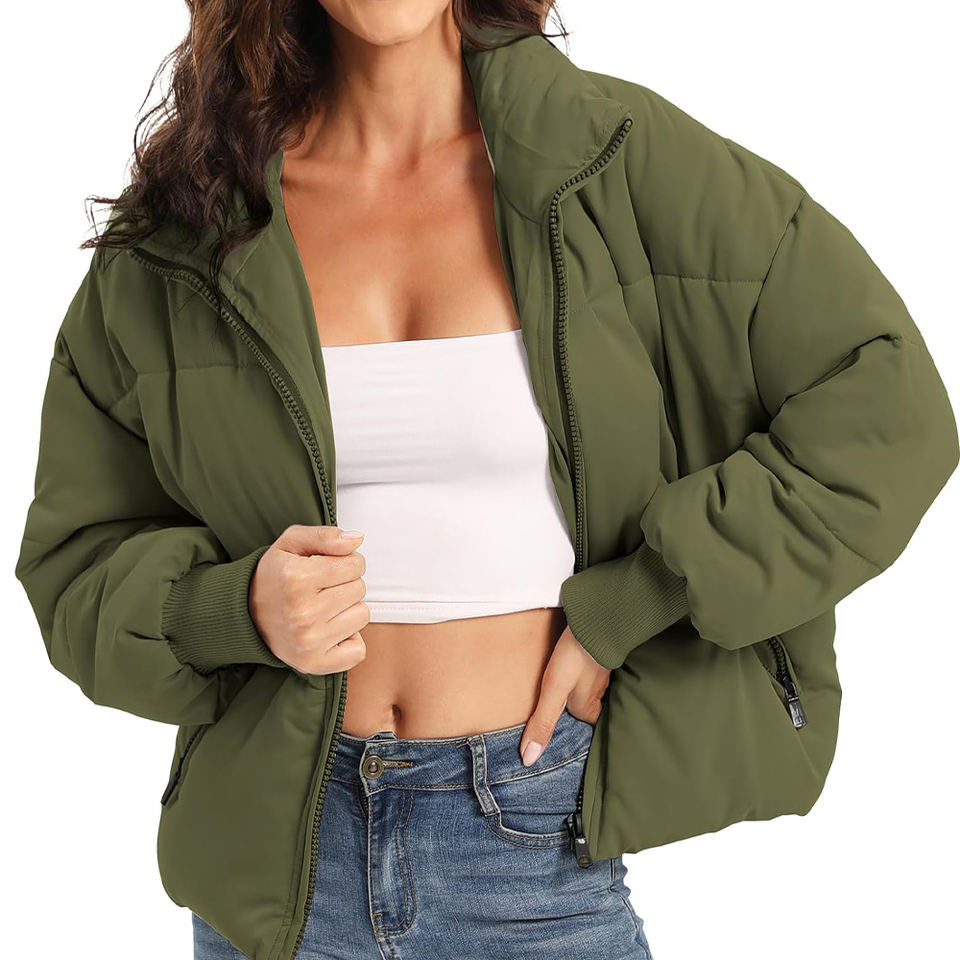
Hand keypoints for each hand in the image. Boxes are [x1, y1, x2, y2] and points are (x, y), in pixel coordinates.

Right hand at [250, 524, 369, 674]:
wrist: (245, 615)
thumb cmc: (274, 576)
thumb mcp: (292, 543)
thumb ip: (326, 536)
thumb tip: (357, 539)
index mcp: (296, 578)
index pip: (356, 565)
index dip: (346, 562)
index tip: (327, 568)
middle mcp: (303, 612)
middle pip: (359, 589)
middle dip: (345, 584)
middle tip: (321, 588)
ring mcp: (309, 641)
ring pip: (362, 616)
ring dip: (347, 610)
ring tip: (322, 608)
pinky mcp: (314, 663)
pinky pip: (358, 650)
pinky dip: (348, 640)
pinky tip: (328, 630)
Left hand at [519, 625, 609, 765]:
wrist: (595, 622)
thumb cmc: (574, 659)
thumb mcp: (553, 693)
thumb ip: (543, 723)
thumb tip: (529, 759)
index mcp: (588, 708)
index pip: (579, 727)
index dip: (566, 729)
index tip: (554, 733)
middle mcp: (597, 694)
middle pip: (582, 708)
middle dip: (571, 708)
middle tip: (555, 706)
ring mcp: (600, 673)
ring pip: (585, 688)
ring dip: (576, 687)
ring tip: (561, 686)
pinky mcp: (597, 654)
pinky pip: (587, 668)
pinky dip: (580, 669)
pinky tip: (572, 664)